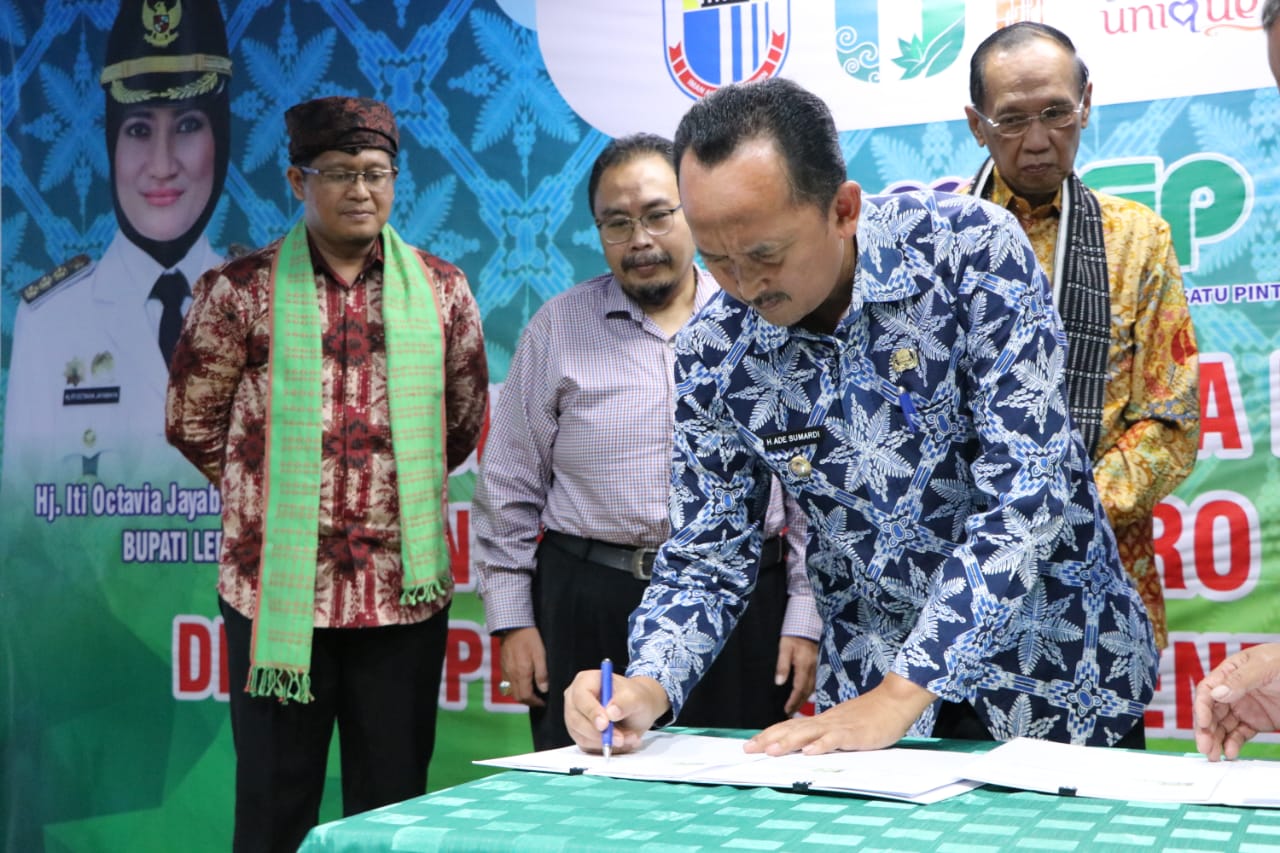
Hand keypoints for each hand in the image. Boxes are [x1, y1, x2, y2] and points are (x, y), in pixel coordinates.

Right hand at [498, 627, 547, 707]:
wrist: (513, 627)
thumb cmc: (529, 639)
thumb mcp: (540, 654)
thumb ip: (542, 673)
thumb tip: (544, 690)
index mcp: (521, 674)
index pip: (526, 696)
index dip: (535, 702)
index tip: (543, 702)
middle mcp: (511, 676)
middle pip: (517, 697)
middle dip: (528, 702)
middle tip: (538, 700)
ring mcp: (505, 672)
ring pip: (511, 691)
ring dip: (521, 695)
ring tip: (532, 692)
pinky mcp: (503, 667)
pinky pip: (507, 684)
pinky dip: (515, 688)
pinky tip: (523, 682)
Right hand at [564, 670, 669, 753]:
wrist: (637, 709)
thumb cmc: (634, 697)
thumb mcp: (636, 697)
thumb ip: (625, 702)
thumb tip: (610, 712)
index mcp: (585, 681)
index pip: (580, 697)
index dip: (591, 712)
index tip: (605, 724)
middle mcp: (575, 699)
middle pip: (576, 720)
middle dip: (600, 733)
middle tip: (621, 738)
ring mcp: (574, 718)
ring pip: (582, 736)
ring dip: (606, 742)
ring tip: (629, 738)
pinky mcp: (579, 734)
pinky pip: (587, 746)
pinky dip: (605, 747)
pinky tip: (622, 742)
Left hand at [744, 673, 934, 755]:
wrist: (894, 701)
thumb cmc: (871, 716)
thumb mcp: (844, 726)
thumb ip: (826, 735)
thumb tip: (807, 747)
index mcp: (822, 722)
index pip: (789, 728)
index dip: (768, 735)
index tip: (750, 744)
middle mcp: (825, 722)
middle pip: (792, 730)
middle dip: (768, 739)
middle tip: (747, 749)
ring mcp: (839, 727)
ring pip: (808, 734)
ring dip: (788, 743)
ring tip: (770, 751)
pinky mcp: (854, 733)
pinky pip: (836, 739)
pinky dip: (822, 745)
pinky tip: (809, 752)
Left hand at [775, 636, 817, 714]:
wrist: (806, 625)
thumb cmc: (793, 636)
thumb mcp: (784, 648)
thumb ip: (782, 665)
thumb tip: (779, 682)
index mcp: (804, 666)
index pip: (799, 689)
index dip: (793, 701)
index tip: (787, 710)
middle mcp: (813, 669)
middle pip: (807, 692)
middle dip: (799, 704)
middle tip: (790, 714)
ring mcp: (818, 667)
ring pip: (813, 688)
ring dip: (804, 699)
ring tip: (796, 708)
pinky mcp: (819, 665)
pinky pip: (816, 682)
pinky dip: (809, 691)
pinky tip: (805, 695)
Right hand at [1194, 643, 1279, 760]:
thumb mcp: (1265, 666)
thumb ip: (1240, 679)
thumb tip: (1217, 694)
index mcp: (1231, 672)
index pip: (1208, 690)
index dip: (1202, 707)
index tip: (1204, 724)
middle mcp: (1233, 691)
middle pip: (1212, 711)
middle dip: (1206, 730)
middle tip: (1205, 748)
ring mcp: (1245, 707)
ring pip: (1223, 726)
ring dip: (1216, 741)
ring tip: (1215, 756)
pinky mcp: (1256, 721)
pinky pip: (1240, 734)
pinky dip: (1233, 744)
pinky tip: (1231, 752)